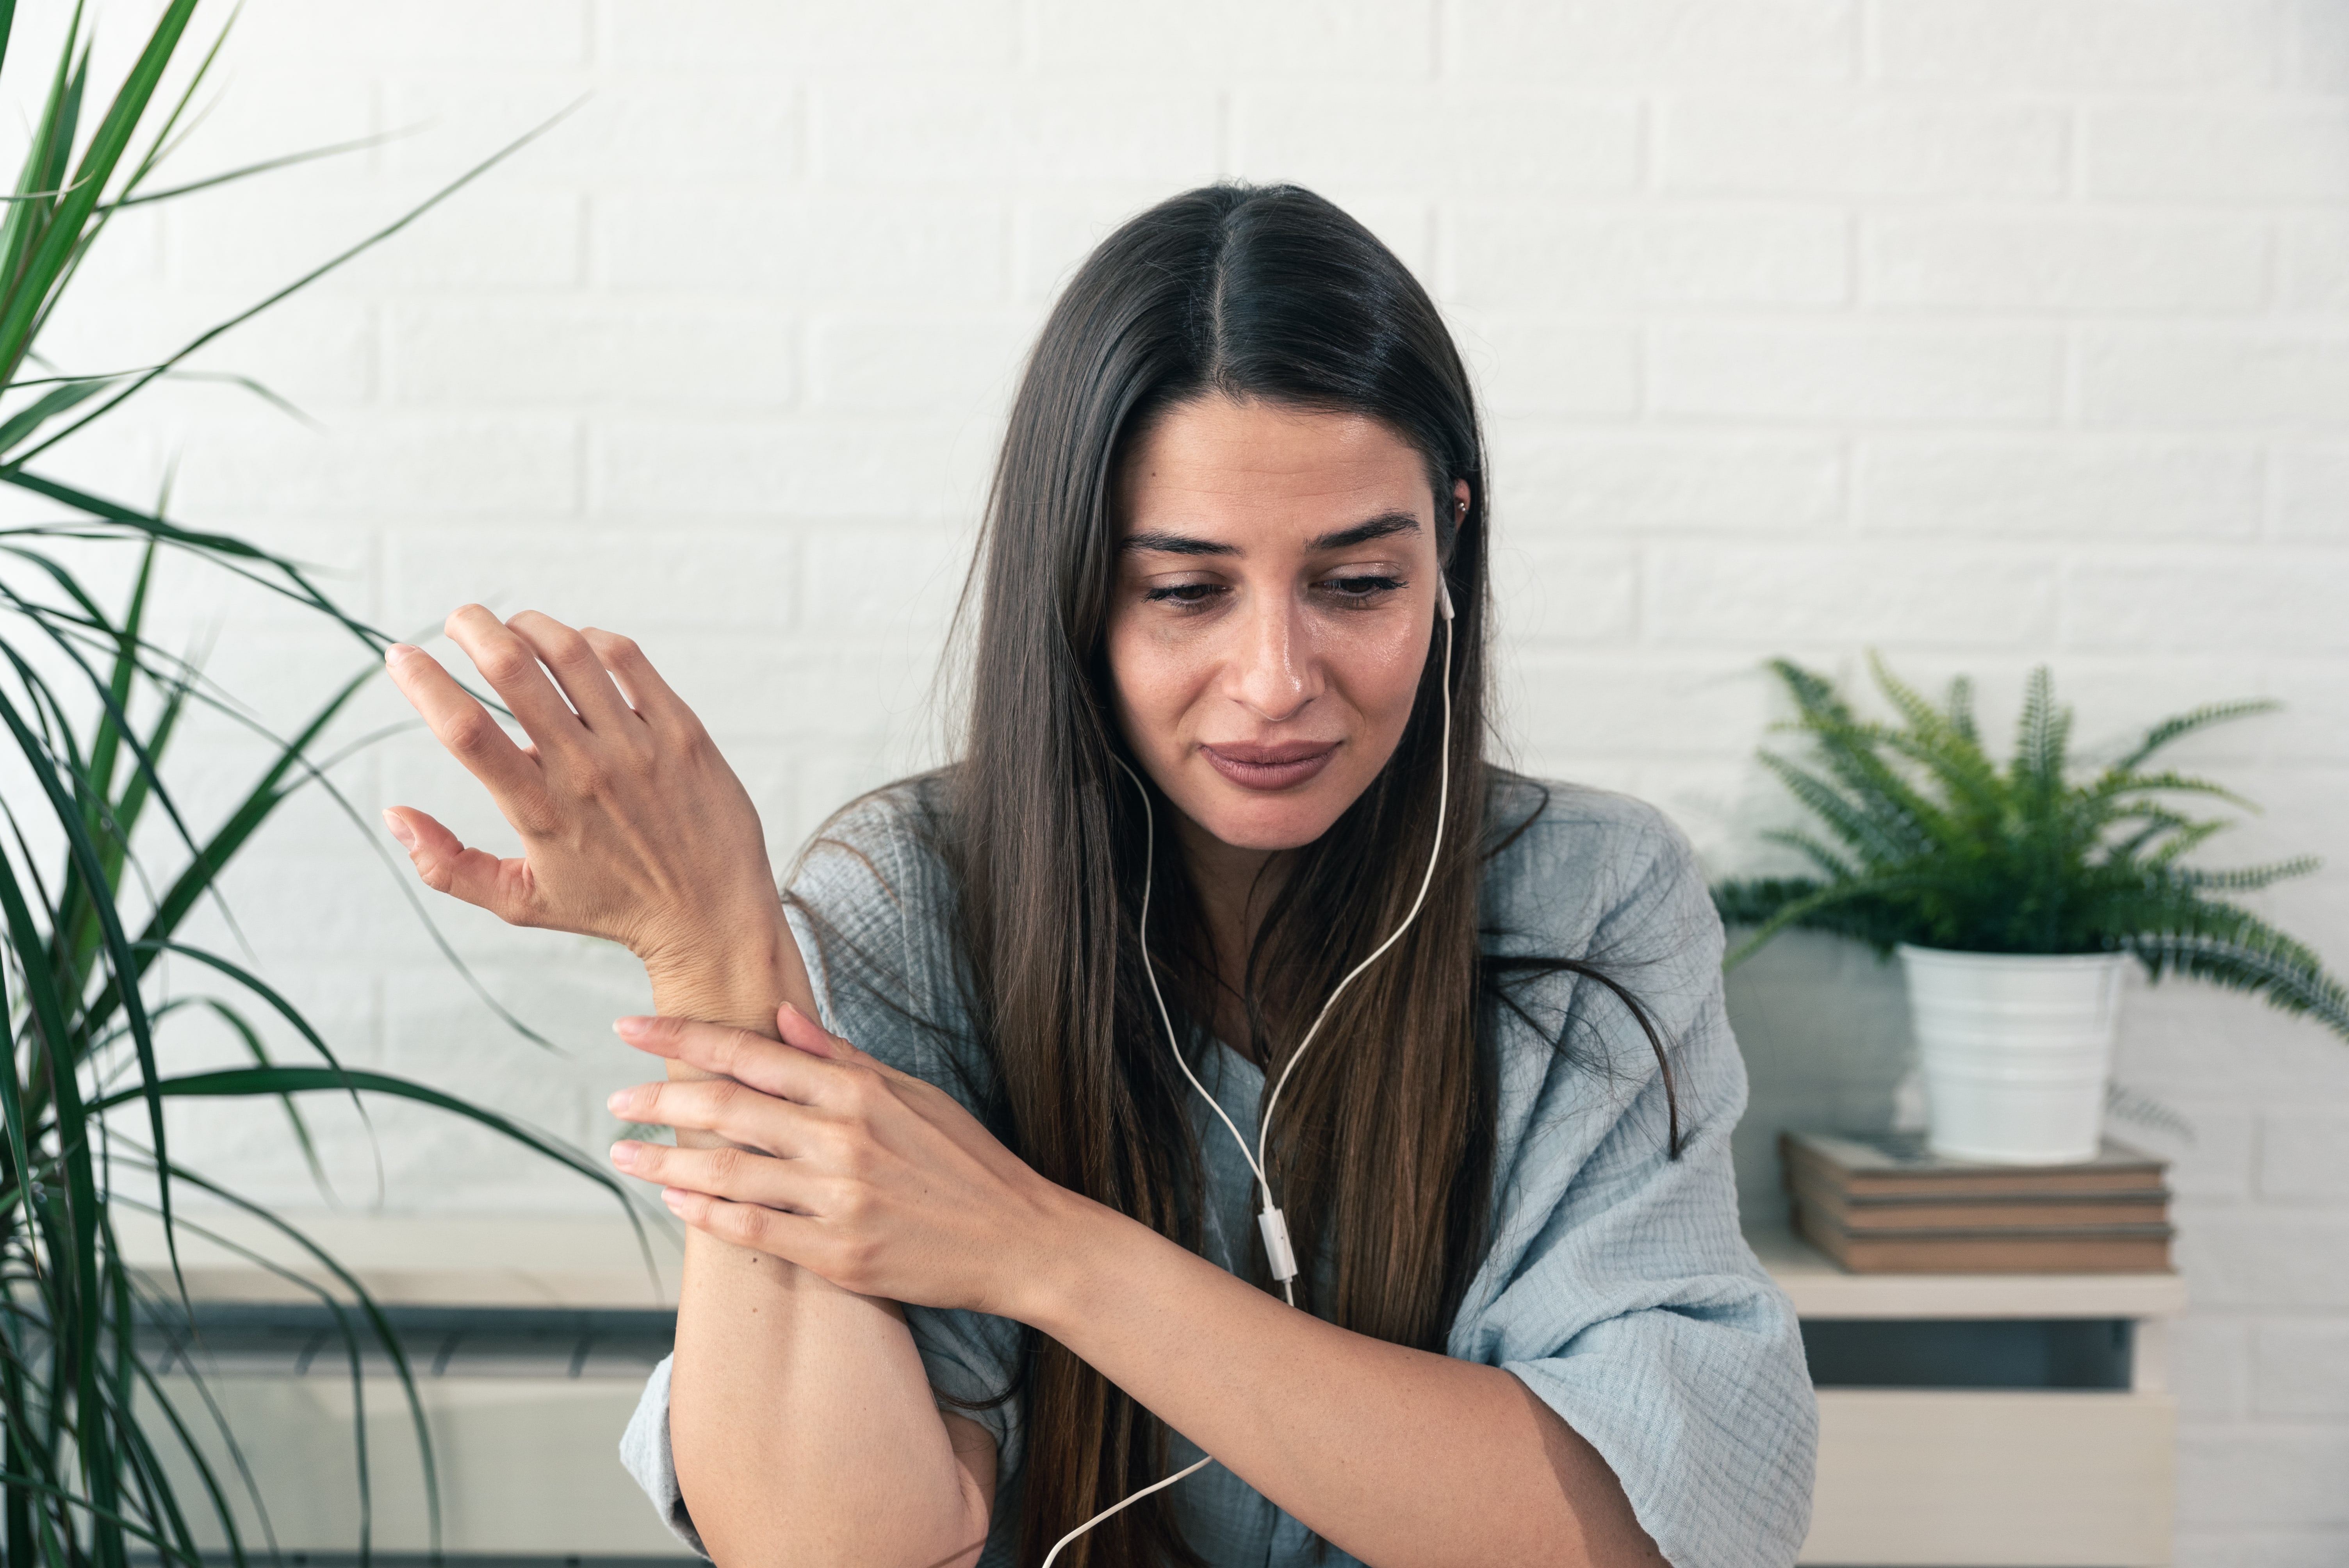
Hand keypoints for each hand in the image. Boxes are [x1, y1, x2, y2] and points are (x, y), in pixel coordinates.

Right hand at [380, 606, 779, 977]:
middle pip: (513, 670)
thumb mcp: (520, 902)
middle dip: (471, 628)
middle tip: (457, 621)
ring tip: (512, 629)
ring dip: (529, 625)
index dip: (422, 683)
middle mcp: (587, 771)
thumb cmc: (612, 907)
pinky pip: (628, 661)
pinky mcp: (683, 731)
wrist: (713, 915)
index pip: (465, 730)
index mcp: (539, 810)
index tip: (399, 655)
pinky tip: (576, 646)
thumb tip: (392, 814)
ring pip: (571, 652)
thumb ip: (448, 866)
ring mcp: (639, 747)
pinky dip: (591, 640)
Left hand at [607, 1002, 1078, 1317]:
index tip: (630, 1027)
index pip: (750, 1052)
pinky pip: (753, 1230)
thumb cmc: (965, 1161)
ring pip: (727, 1173)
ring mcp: (838, 1199)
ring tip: (625, 1154)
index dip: (682, 1036)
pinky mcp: (838, 1254)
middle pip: (725, 1110)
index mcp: (858, 1091)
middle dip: (658, 1100)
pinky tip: (677, 1200)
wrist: (1016, 1239)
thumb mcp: (912, 1093)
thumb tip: (782, 1017)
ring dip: (665, 1161)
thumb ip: (841, 1058)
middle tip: (616, 1099)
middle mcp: (842, 1139)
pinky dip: (706, 1213)